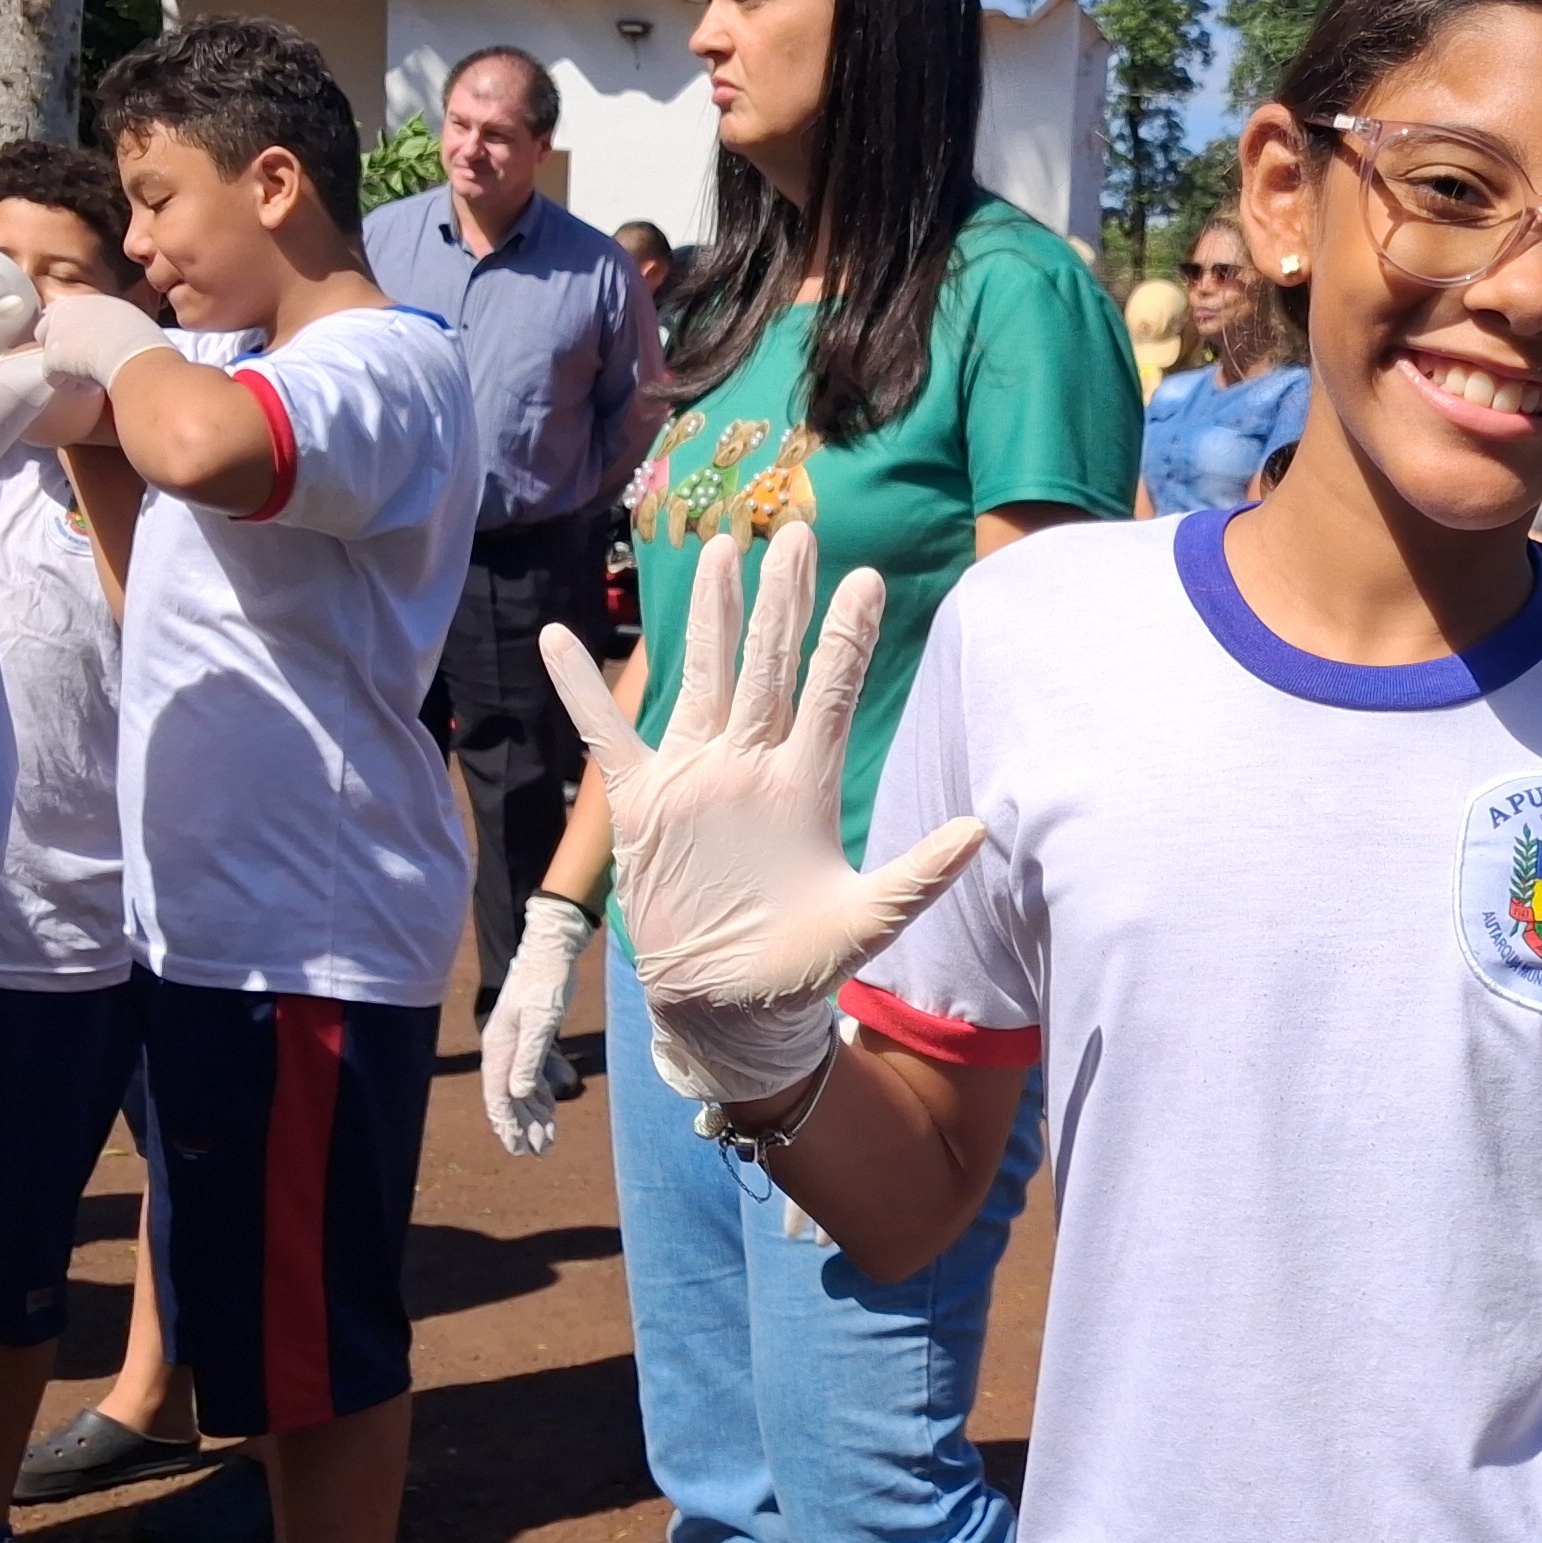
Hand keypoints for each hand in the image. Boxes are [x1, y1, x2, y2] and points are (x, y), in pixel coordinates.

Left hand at [35, 292, 176, 390]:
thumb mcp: (131, 321)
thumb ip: (115, 323)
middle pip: (47, 329)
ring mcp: (54, 335)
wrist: (134, 356)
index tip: (90, 345)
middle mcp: (65, 312)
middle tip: (85, 362)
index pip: (66, 312)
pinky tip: (92, 388)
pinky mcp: (51, 361)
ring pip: (51, 355)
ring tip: (91, 378)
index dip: (75, 331)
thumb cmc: (142, 341)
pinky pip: (56, 378)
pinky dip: (72, 386)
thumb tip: (118, 336)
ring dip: (67, 367)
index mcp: (87, 301)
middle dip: (62, 346)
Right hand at [483, 893, 591, 1155]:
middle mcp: (503, 1050)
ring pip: (521, 1090)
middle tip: (536, 1153)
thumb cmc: (547, 982)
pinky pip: (532, 1076)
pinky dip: (540, 1096)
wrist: (552, 950)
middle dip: (521, 1127)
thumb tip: (516, 1094)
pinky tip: (550, 1112)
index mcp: (499, 1048)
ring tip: (546, 1142)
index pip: (498, 1096)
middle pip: (508, 1098)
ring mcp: (516, 1044)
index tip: (516, 1148)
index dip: (506, 1124)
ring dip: (533, 1116)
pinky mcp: (532, 1038)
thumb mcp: (542, 1019)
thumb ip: (530, 1056)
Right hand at [540, 519, 986, 1102]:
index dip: (847, 635)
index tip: (870, 577)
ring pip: (702, 676)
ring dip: (707, 615)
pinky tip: (559, 639)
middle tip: (795, 532)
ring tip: (716, 549)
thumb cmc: (801, 969)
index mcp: (806, 783)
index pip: (830, 690)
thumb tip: (982, 831)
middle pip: (767, 663)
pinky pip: (605, 736)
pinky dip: (581, 690)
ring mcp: (696, 777)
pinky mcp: (644, 806)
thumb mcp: (867, 922)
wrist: (729, 1010)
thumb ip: (919, 876)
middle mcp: (752, 765)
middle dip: (781, 599)